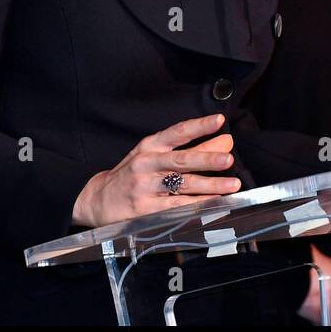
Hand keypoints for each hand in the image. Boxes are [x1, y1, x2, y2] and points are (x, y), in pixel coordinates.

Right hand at [71, 114, 241, 226]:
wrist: (98, 200)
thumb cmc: (132, 174)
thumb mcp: (154, 155)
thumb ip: (189, 149)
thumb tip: (223, 142)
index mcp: (150, 146)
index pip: (177, 132)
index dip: (198, 126)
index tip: (219, 121)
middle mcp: (146, 164)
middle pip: (181, 160)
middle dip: (207, 159)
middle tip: (229, 158)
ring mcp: (145, 187)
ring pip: (183, 185)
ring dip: (210, 186)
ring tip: (232, 184)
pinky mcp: (145, 210)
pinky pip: (176, 207)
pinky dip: (197, 205)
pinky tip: (214, 203)